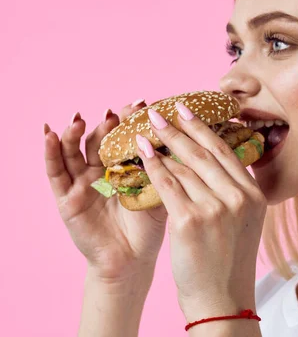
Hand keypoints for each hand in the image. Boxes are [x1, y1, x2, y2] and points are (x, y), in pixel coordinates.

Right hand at [44, 100, 167, 283]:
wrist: (132, 260)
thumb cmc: (148, 228)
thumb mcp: (158, 192)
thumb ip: (163, 167)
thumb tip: (180, 137)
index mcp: (123, 168)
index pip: (124, 137)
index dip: (130, 120)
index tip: (142, 104)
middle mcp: (100, 171)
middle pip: (99, 139)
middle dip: (106, 123)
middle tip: (116, 112)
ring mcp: (81, 182)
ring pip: (73, 150)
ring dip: (74, 133)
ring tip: (79, 119)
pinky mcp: (66, 197)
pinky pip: (55, 172)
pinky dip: (50, 152)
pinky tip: (49, 134)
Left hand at [135, 102, 266, 320]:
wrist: (222, 299)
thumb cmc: (229, 263)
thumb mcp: (244, 223)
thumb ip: (235, 194)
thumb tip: (214, 165)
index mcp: (255, 196)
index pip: (227, 153)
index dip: (205, 129)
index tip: (189, 112)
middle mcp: (239, 198)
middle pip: (206, 153)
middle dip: (181, 128)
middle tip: (163, 110)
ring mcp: (216, 208)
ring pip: (185, 166)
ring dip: (163, 144)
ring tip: (147, 128)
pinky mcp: (190, 221)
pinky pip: (168, 185)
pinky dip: (152, 166)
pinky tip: (141, 153)